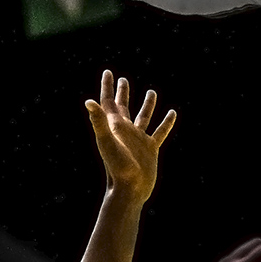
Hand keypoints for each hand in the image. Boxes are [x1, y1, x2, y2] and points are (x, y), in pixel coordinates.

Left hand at [85, 70, 175, 202]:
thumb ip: (98, 121)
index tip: (108, 72)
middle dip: (122, 92)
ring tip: (152, 91)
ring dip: (147, 104)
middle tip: (122, 79)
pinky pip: (160, 131)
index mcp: (113, 126)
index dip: (107, 86)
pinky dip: (166, 122)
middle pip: (123, 106)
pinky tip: (172, 113)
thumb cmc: (116, 166)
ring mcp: (138, 139)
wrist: (130, 189)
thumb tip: (88, 102)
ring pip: (143, 116)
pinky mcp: (150, 148)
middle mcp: (125, 130)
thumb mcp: (106, 141)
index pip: (108, 101)